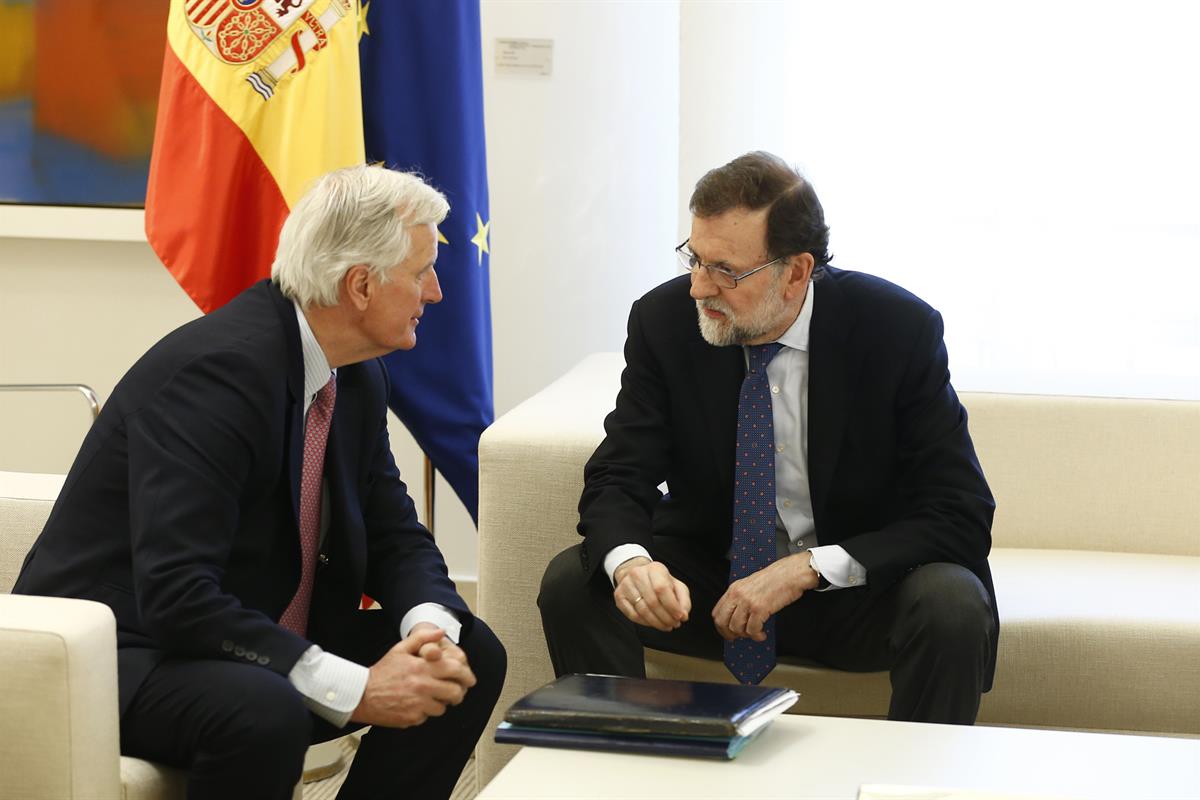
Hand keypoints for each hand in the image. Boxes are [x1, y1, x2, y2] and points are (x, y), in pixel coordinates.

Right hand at [350, 626, 476, 727]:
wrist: (361, 695)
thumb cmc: (383, 671)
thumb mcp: (400, 649)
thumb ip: (422, 638)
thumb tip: (442, 632)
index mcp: (422, 667)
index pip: (454, 670)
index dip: (466, 675)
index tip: (470, 679)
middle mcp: (422, 686)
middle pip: (454, 693)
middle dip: (459, 692)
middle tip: (456, 691)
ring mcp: (417, 704)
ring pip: (442, 708)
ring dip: (441, 703)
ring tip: (432, 697)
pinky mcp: (411, 718)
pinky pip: (427, 717)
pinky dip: (425, 712)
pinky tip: (416, 704)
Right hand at [613, 557, 690, 631]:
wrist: (637, 575)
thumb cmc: (659, 582)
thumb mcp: (676, 586)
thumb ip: (683, 600)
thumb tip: (683, 615)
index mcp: (655, 568)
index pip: (662, 589)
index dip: (672, 606)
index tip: (679, 617)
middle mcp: (638, 574)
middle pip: (652, 602)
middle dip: (665, 618)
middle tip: (674, 625)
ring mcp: (626, 585)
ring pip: (642, 610)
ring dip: (657, 623)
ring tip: (666, 626)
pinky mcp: (619, 596)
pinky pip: (633, 615)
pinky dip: (646, 623)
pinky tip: (653, 623)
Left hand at [712, 552, 819, 641]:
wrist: (790, 574)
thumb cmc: (775, 578)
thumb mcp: (750, 584)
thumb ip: (741, 598)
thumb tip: (737, 616)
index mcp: (734, 589)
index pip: (717, 612)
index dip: (720, 626)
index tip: (726, 632)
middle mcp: (738, 595)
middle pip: (722, 622)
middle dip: (729, 634)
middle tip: (737, 638)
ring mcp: (747, 602)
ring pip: (736, 628)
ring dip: (745, 635)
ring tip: (755, 634)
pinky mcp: (759, 608)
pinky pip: (752, 630)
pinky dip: (757, 636)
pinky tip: (762, 634)